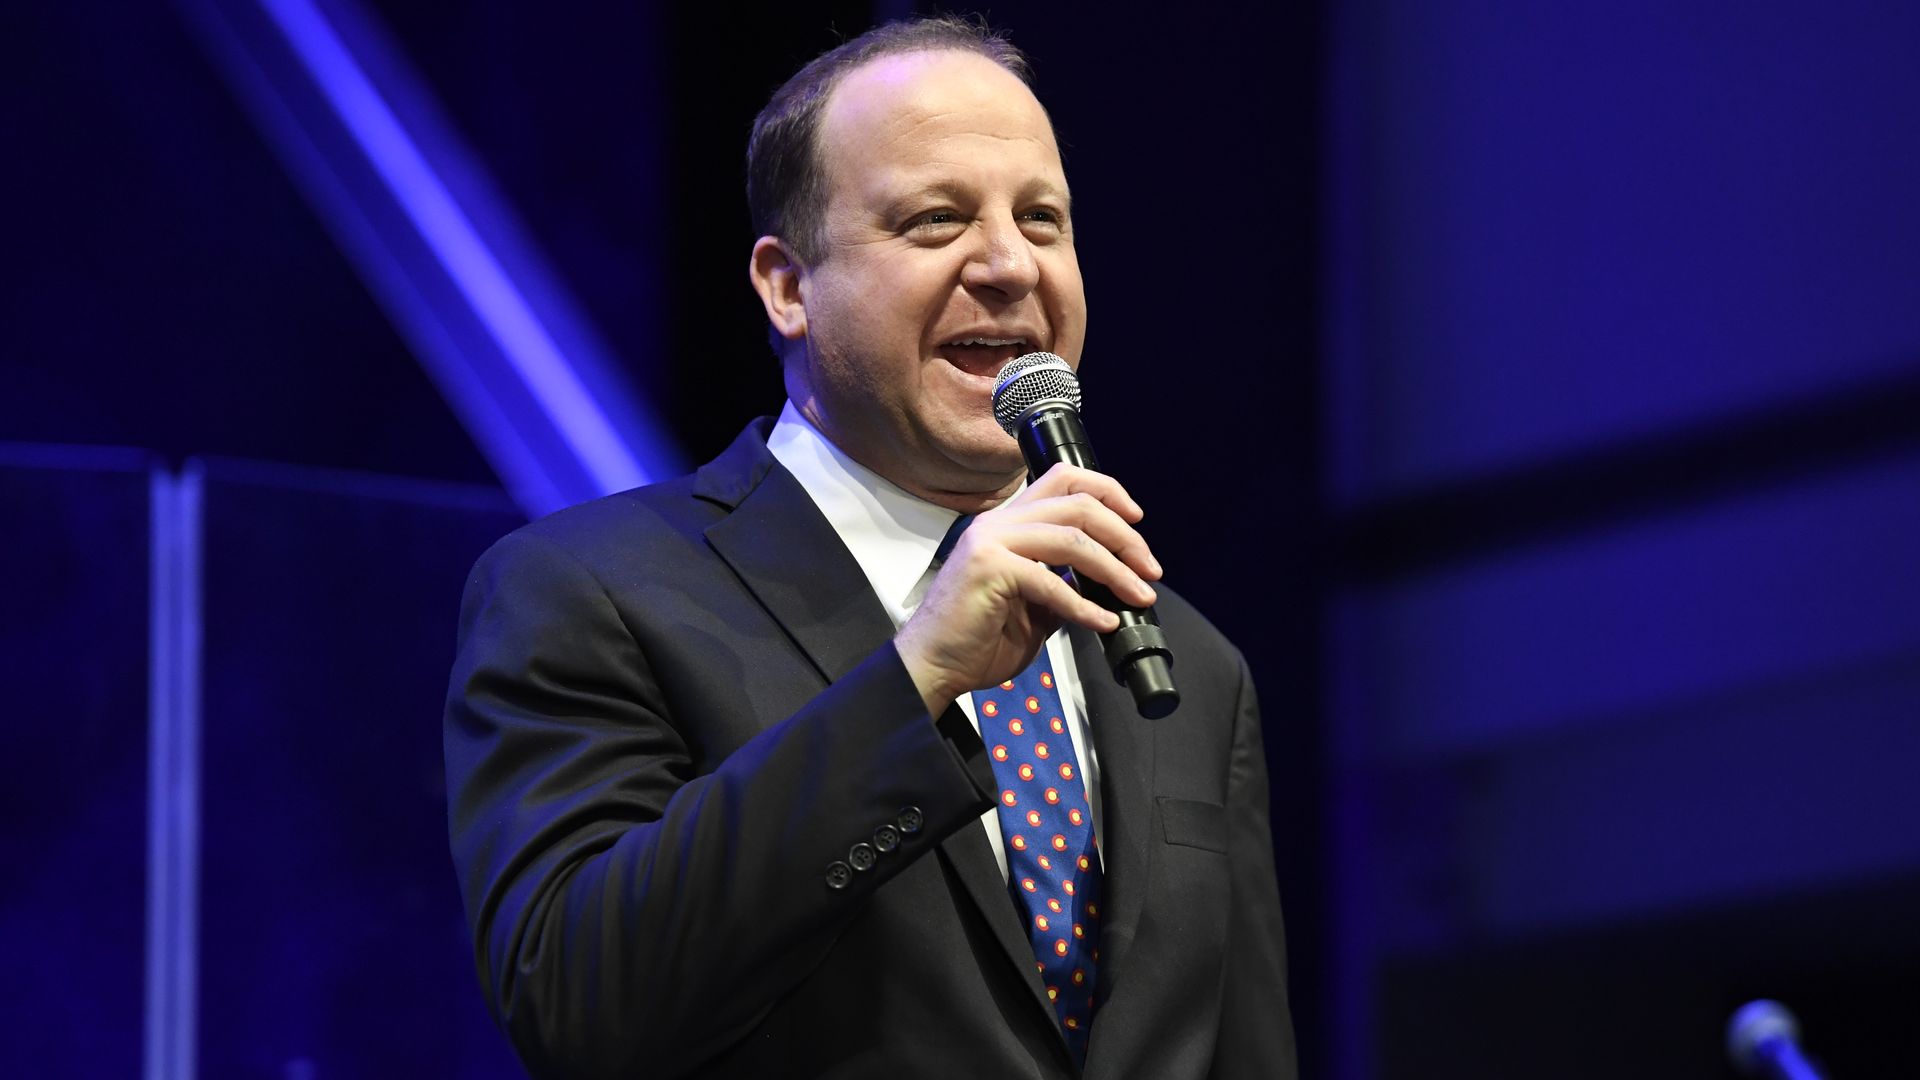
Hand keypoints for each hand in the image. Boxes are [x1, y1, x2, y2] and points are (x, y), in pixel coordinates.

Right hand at [895, 463, 1162, 715]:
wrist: (934, 665)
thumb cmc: (977, 638)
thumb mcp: (1033, 604)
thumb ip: (1062, 583)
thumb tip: (1107, 585)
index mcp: (1007, 522)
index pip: (1064, 480)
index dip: (1108, 492)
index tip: (1136, 521)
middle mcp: (998, 523)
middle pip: (1078, 504)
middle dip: (1125, 537)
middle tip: (1150, 569)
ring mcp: (991, 542)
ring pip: (1072, 538)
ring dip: (1116, 569)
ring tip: (1139, 596)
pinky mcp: (990, 570)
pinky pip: (1052, 582)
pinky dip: (1084, 606)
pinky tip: (1102, 622)